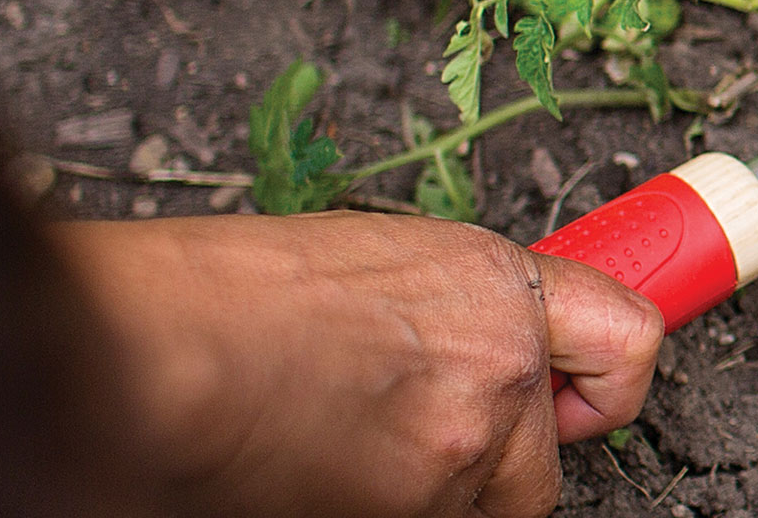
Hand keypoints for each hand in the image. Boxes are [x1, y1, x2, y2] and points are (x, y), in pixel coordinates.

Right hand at [60, 212, 663, 517]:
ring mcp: (464, 449)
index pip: (622, 337)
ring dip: (428, 494)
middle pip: (544, 455)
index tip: (594, 395)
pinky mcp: (421, 511)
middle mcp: (497, 365)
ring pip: (485, 506)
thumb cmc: (204, 300)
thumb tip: (446, 344)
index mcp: (486, 282)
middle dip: (491, 461)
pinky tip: (314, 473)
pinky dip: (385, 511)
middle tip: (408, 440)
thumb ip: (431, 311)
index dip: (607, 381)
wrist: (135, 354)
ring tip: (333, 449)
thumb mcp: (353, 264)